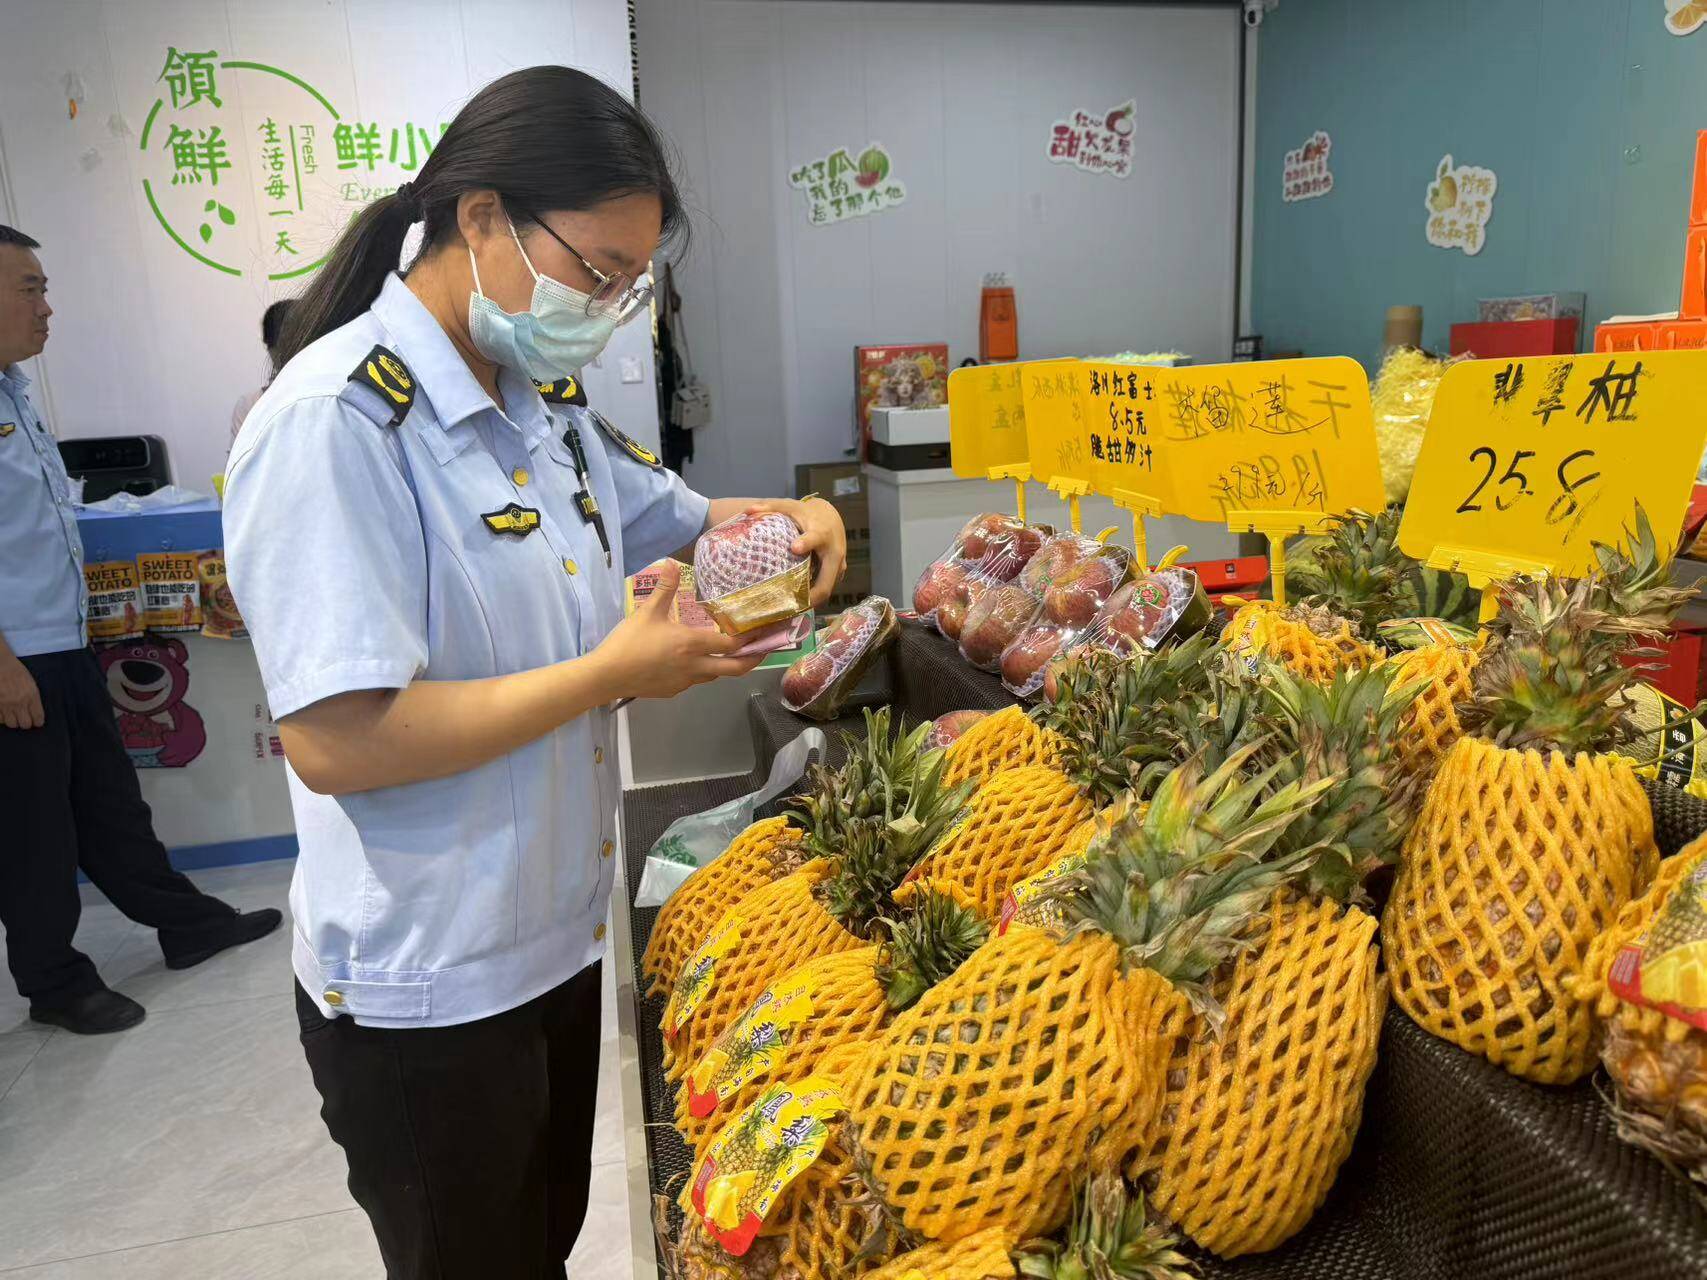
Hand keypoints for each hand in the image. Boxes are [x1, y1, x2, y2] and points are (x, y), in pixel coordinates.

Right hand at [0, 654, 42, 729]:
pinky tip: (3, 712)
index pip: (38, 717)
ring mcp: (5, 705)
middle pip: (25, 724)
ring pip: (11, 724)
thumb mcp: (30, 683)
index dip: (38, 722)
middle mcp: (19, 702)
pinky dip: (1, 718)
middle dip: (26, 723)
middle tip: (24, 719)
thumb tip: (34, 713)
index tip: (37, 722)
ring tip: (13, 715)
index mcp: (31, 696)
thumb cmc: (15, 671)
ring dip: (13, 721)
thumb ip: (33, 698)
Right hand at [593, 561, 765, 699]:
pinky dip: (703, 672)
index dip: (751, 639)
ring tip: (733, 653)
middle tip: (765, 650)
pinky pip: (696, 681)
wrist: (607, 675)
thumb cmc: (628, 642)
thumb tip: (671, 561)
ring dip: (727, 665)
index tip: (764, 632)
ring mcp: (685, 682)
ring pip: (715, 675)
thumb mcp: (647, 612)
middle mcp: (695, 666)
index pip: (731, 644)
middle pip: (735, 668)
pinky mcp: (673, 691)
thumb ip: (664, 588)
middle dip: (753, 659)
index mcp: (692, 644)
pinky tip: (695, 662)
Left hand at [747, 497, 847, 606]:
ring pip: (826, 590)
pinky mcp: (837, 574)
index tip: (794, 548)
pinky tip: (794, 606)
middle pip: (826, 582)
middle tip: (789, 609)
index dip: (806, 543)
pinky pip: (825, 588)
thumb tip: (747, 511)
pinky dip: (812, 598)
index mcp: (821, 533)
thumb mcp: (789, 506)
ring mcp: (839, 566)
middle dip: (809, 598)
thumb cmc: (806, 513)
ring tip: (788, 613)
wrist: (832, 518)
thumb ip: (770, 507)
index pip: (815, 538)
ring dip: (809, 603)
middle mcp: (834, 553)